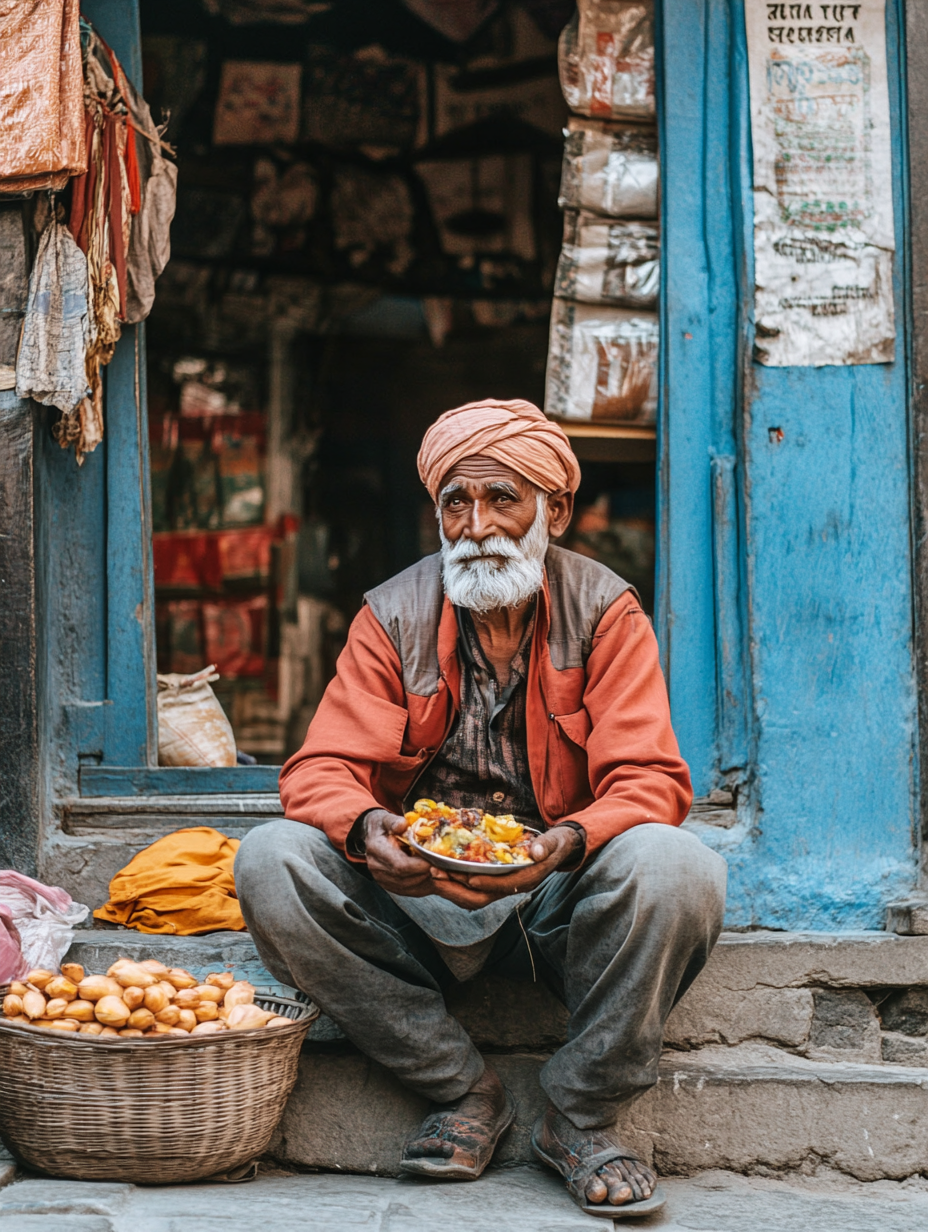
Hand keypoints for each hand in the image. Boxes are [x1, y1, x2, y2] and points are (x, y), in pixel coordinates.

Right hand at [364, 810, 434, 897]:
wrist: (373, 836)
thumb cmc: (382, 826)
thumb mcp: (386, 818)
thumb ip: (394, 821)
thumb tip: (402, 824)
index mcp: (376, 849)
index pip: (399, 865)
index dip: (419, 866)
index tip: (433, 861)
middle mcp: (377, 867)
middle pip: (406, 879)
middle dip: (426, 875)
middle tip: (444, 869)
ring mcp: (382, 879)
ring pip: (409, 887)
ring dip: (427, 882)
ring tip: (442, 874)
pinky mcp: (389, 886)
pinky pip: (409, 891)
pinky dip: (424, 887)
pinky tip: (435, 880)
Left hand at [428, 825, 583, 910]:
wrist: (558, 849)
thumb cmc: (555, 844)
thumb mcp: (554, 841)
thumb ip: (545, 846)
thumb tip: (536, 852)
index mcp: (529, 879)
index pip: (505, 886)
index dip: (487, 883)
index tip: (469, 878)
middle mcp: (514, 887)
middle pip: (482, 897)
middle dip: (458, 888)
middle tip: (437, 874)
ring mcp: (503, 886)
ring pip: (474, 895)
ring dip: (452, 887)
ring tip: (433, 873)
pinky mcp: (495, 882)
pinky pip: (473, 888)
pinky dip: (457, 882)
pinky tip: (443, 872)